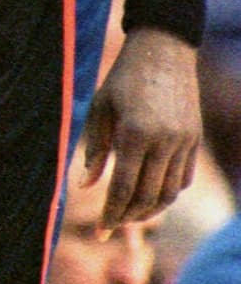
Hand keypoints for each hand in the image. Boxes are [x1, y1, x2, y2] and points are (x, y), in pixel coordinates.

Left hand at [82, 27, 200, 228]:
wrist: (163, 50)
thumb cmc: (123, 78)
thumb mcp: (101, 108)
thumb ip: (95, 148)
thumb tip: (86, 185)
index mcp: (135, 132)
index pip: (124, 187)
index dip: (110, 214)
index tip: (99, 233)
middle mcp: (164, 141)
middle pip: (148, 196)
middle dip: (128, 216)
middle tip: (111, 225)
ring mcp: (184, 142)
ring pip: (169, 192)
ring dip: (150, 209)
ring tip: (130, 215)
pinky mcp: (195, 140)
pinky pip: (182, 178)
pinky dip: (167, 193)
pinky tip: (151, 195)